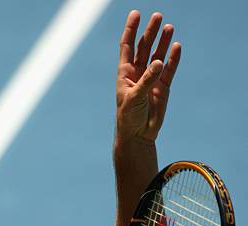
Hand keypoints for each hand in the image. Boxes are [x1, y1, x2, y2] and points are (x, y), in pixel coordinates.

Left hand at [116, 10, 180, 142]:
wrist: (138, 135)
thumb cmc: (129, 117)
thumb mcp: (134, 98)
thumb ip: (146, 80)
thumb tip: (158, 62)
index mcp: (125, 73)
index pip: (127, 46)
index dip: (131, 30)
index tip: (136, 14)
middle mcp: (138, 73)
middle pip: (144, 47)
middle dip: (150, 32)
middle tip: (157, 17)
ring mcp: (152, 79)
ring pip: (158, 56)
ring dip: (163, 42)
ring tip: (169, 27)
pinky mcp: (163, 88)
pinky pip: (169, 70)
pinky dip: (173, 59)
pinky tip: (177, 47)